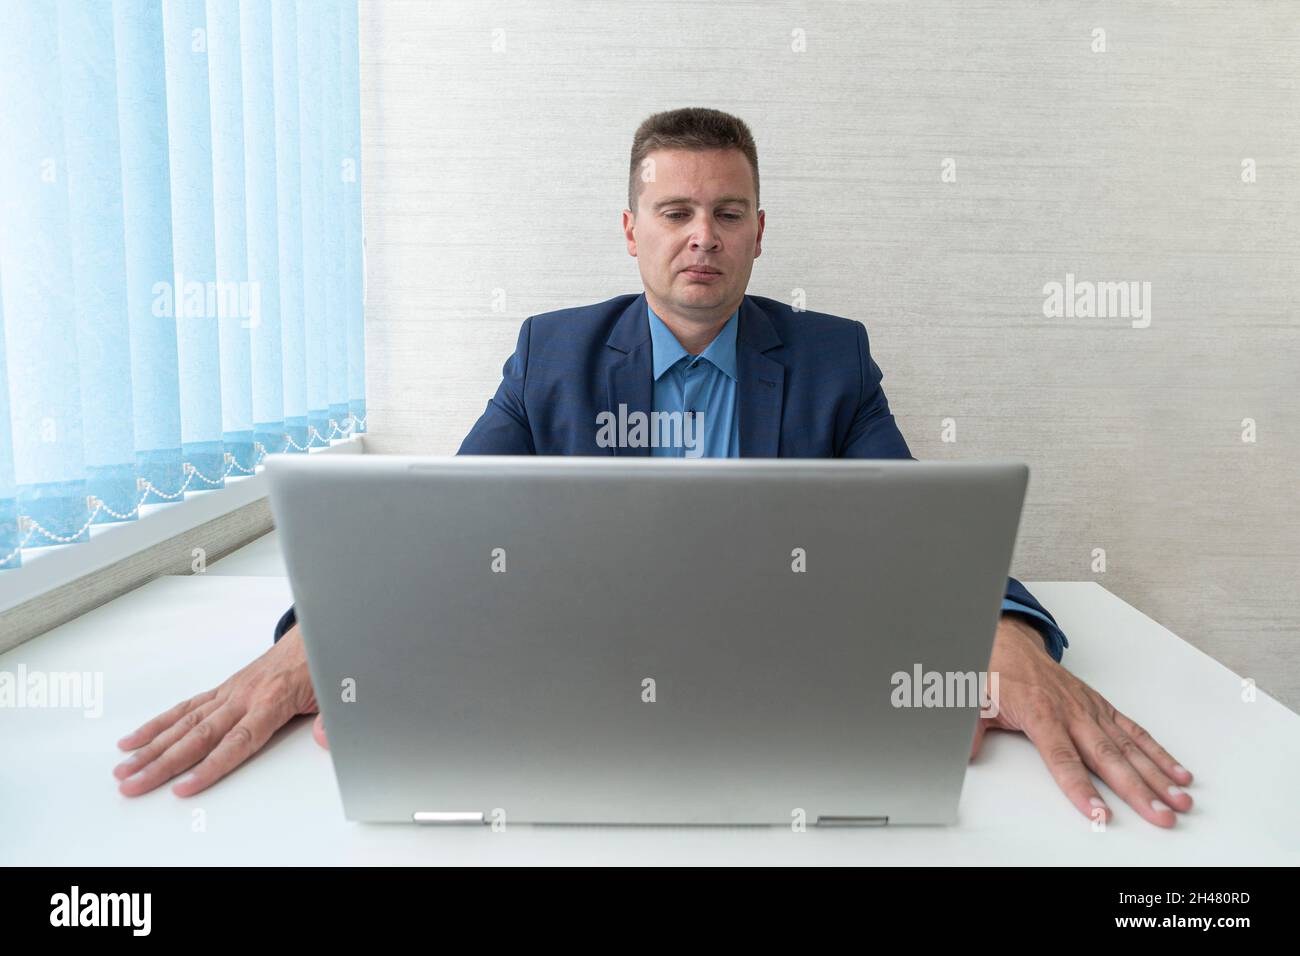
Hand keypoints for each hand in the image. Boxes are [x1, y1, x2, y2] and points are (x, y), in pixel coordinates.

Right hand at [113, 623, 327, 797]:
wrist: (314, 635)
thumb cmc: (321, 666)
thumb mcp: (335, 695)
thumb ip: (331, 720)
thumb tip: (324, 739)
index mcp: (271, 701)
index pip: (237, 742)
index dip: (210, 767)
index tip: (184, 787)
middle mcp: (243, 697)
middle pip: (198, 736)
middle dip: (163, 763)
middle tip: (133, 784)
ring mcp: (229, 692)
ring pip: (184, 723)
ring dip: (151, 747)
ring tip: (123, 768)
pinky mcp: (223, 689)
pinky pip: (185, 709)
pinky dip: (159, 724)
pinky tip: (136, 740)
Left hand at [970, 615, 1193, 826]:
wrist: (1010, 642)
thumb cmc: (994, 672)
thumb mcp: (972, 700)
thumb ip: (969, 729)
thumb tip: (965, 753)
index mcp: (1040, 713)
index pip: (1062, 758)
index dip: (1080, 788)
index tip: (1099, 814)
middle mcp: (1072, 712)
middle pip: (1107, 758)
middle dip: (1136, 790)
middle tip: (1159, 816)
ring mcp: (1090, 710)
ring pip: (1128, 747)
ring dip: (1157, 776)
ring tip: (1179, 801)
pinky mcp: (1102, 708)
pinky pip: (1134, 732)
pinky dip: (1158, 753)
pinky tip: (1177, 773)